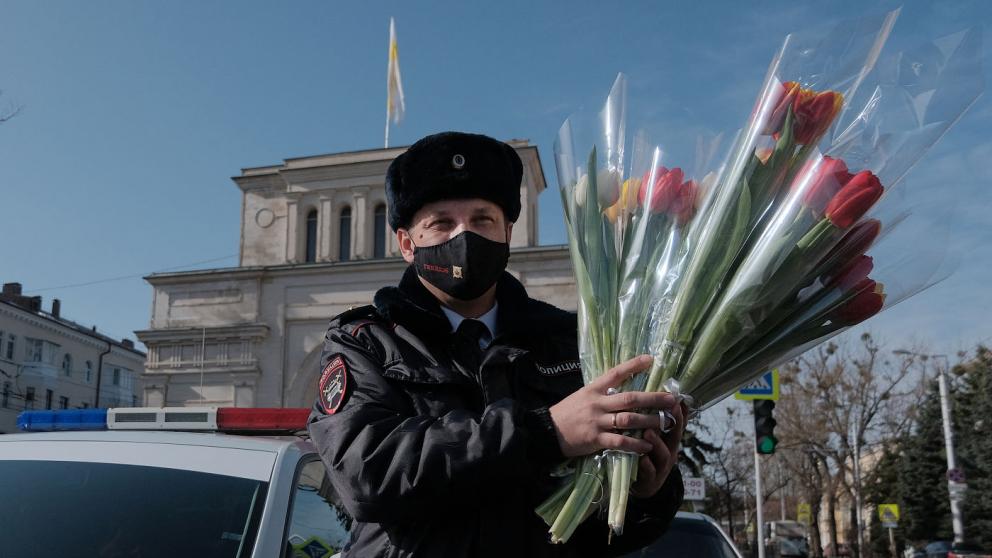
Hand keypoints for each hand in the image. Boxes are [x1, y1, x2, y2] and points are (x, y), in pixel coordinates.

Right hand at [548, 355, 677, 457]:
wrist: (548, 431)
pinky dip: (635, 444)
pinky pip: (619, 442)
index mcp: (594, 389)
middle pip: (629, 398)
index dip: (633, 366)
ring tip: (665, 422)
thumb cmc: (568, 412)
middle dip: (653, 399)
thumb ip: (601, 392)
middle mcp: (597, 403)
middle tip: (672, 399)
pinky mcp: (595, 439)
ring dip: (649, 421)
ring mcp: (597, 421)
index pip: (615, 373)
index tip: (651, 359)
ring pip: (628, 420)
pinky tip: (647, 446)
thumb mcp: (582, 395)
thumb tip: (623, 387)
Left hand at [630, 401, 685, 498]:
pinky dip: (647, 466)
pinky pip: (650, 472)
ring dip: (657, 443)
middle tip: (668, 411)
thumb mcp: (655, 438)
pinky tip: (643, 459)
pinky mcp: (650, 480)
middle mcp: (669, 453)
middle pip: (675, 438)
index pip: (678, 425)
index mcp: (669, 441)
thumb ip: (655, 422)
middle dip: (674, 424)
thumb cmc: (647, 455)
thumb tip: (656, 397)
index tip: (679, 400)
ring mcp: (661, 467)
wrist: (643, 485)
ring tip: (648, 433)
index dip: (681, 414)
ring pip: (663, 455)